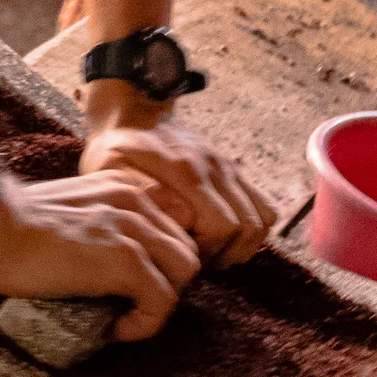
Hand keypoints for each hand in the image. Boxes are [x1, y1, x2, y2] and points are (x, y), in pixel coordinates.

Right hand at [0, 169, 200, 341]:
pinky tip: (115, 330)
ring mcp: (135, 231)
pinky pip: (162, 302)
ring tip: (126, 317)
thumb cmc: (13, 223)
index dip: (158, 261)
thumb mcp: (71, 208)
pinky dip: (144, 324)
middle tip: (131, 303)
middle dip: (166, 282)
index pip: (170, 226)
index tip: (128, 284)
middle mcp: (137, 202)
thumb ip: (97, 222)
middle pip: (185, 248)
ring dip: (160, 302)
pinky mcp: (127, 262)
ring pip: (184, 273)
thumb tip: (102, 259)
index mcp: (123, 188)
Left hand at [79, 116, 274, 269]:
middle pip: (244, 228)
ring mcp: (228, 167)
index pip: (218, 229)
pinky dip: (253, 231)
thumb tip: (182, 222)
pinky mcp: (234, 171)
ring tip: (210, 254)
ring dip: (240, 246)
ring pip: (259, 221)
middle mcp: (214, 167)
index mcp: (184, 170)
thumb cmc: (116, 149)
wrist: (133, 113)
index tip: (176, 259)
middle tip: (193, 262)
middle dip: (222, 255)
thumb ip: (144, 197)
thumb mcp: (112, 172)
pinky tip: (224, 240)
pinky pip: (265, 208)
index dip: (202, 254)